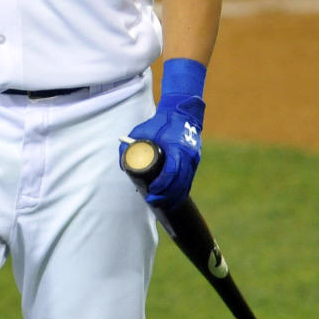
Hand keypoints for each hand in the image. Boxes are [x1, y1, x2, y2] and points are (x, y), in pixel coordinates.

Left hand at [123, 59, 206, 208]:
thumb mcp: (142, 131)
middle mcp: (188, 155)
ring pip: (185, 185)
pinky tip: (172, 200)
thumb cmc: (160, 123)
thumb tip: (123, 166)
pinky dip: (180, 193)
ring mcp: (194, 160)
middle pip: (179, 183)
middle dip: (166, 196)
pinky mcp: (195, 163)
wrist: (182, 114)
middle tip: (152, 202)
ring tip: (160, 205)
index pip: (171, 172)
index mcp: (177, 147)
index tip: (151, 192)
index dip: (161, 185)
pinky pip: (188, 182)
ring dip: (173, 197)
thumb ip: (130, 147)